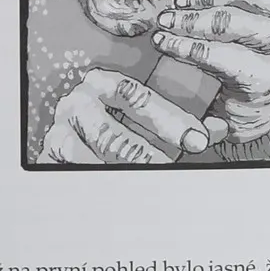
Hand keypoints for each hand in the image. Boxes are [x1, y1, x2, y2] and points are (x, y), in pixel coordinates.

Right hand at [40, 68, 229, 164]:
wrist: (68, 145)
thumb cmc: (118, 129)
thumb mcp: (148, 122)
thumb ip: (182, 125)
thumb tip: (220, 128)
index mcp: (102, 83)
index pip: (139, 97)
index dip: (171, 121)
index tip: (198, 141)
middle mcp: (77, 103)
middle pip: (117, 138)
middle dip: (152, 156)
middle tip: (178, 167)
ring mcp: (60, 131)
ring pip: (100, 160)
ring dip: (131, 172)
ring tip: (156, 178)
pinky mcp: (49, 157)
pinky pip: (81, 172)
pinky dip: (107, 182)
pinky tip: (127, 188)